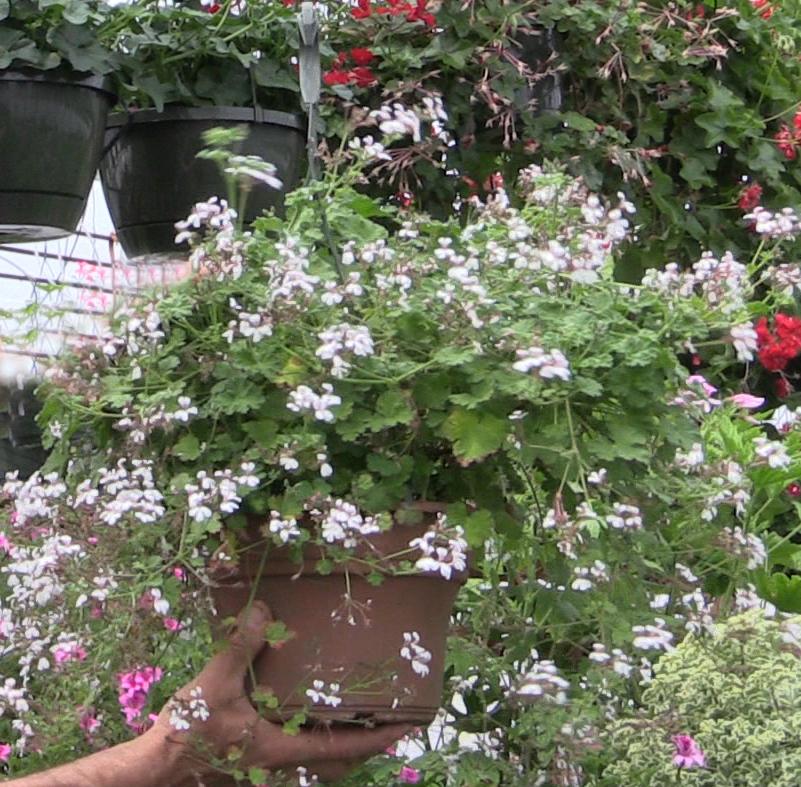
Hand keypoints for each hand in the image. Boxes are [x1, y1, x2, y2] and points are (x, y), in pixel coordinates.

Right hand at [147, 601, 410, 785]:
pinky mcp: (253, 758)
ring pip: (317, 759)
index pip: (343, 747)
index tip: (407, 725)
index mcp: (282, 749)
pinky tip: (305, 710)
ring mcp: (268, 763)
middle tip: (389, 719)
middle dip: (366, 743)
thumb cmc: (188, 731)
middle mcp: (281, 761)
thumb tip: (263, 609)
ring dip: (341, 741)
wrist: (157, 767)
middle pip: (337, 760)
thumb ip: (241, 646)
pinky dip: (313, 735)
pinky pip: (297, 751)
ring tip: (357, 712)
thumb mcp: (216, 683)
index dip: (377, 737)